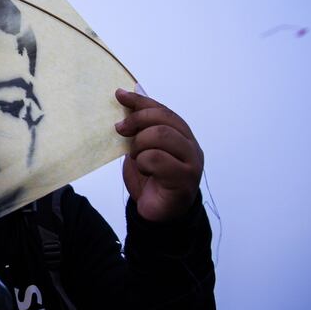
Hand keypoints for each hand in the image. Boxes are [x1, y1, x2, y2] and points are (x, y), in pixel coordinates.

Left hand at [114, 88, 203, 222]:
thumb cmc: (150, 180)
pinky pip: (157, 159)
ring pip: (161, 136)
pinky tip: (144, 171)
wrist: (156, 214)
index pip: (163, 110)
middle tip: (120, 130)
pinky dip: (143, 162)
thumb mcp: (140, 148)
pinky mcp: (184, 179)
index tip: (119, 96)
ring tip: (136, 158)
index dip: (141, 101)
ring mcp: (191, 163)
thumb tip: (125, 98)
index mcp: (182, 136)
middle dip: (137, 122)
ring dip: (139, 145)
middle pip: (163, 120)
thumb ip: (138, 128)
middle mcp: (191, 146)